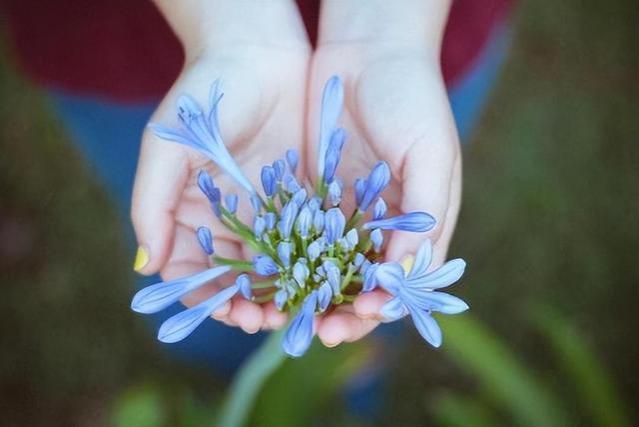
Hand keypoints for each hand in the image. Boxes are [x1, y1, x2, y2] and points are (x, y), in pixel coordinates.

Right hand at [132, 1, 309, 333]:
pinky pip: (312, 241)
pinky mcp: (305, 200)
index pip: (195, 274)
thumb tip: (144, 266)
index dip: (208, 299)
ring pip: (278, 270)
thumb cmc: (203, 96)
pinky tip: (329, 278)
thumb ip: (152, 204)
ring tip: (300, 309)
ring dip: (287, 294)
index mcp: (192, 218)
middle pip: (239, 281)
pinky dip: (318, 264)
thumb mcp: (168, 147)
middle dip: (252, 305)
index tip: (228, 311)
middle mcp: (231, 223)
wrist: (256, 53)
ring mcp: (270, 215)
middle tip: (268, 320)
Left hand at [308, 41, 460, 345]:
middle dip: (341, 313)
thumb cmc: (413, 99)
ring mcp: (344, 213)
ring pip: (325, 269)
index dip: (382, 305)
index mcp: (418, 223)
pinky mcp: (312, 197)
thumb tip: (405, 273)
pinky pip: (297, 236)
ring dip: (308, 297)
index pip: (402, 280)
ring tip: (287, 317)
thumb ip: (425, 214)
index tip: (360, 319)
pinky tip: (267, 279)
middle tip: (318, 333)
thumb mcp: (431, 154)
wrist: (367, 52)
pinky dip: (285, 261)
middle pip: (361, 284)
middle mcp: (380, 226)